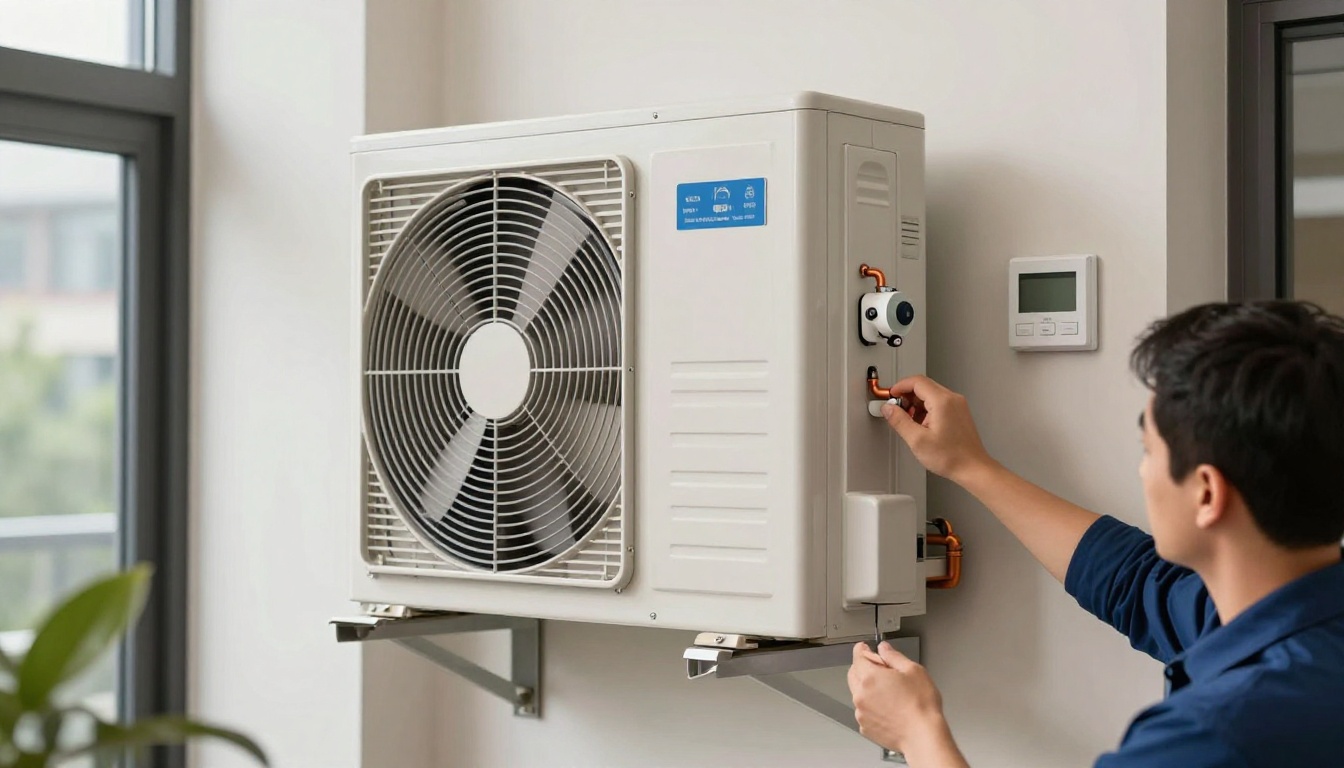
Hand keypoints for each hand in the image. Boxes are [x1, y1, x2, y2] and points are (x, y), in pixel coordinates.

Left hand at [848, 642, 953, 758]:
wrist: (923, 736)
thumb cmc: (921, 706)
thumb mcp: (913, 670)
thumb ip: (893, 656)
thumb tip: (884, 649)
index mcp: (870, 677)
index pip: (857, 656)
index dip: (862, 650)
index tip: (864, 648)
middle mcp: (861, 695)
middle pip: (854, 674)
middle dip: (863, 668)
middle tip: (881, 670)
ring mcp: (861, 713)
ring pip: (858, 693)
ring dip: (867, 688)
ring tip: (890, 693)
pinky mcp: (865, 727)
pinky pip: (863, 711)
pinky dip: (871, 707)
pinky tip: (888, 708)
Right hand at [880, 375, 993, 482]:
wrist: (972, 468)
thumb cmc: (952, 457)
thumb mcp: (917, 440)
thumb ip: (899, 421)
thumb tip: (888, 408)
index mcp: (942, 401)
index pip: (916, 381)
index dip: (900, 386)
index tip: (891, 395)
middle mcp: (952, 399)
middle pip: (923, 385)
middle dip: (907, 396)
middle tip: (897, 410)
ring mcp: (957, 405)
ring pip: (930, 394)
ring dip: (916, 403)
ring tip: (910, 422)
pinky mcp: (958, 412)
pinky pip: (938, 402)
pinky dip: (926, 409)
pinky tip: (921, 425)